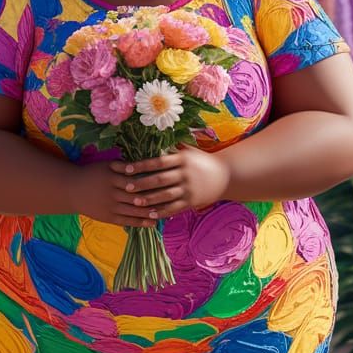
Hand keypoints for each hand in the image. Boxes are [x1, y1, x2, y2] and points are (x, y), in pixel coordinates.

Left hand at [106, 142, 230, 221]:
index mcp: (182, 159)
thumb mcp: (189, 151)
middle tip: (126, 187)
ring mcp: (189, 188)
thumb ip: (171, 148)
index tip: (127, 168)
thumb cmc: (201, 161)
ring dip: (150, 199)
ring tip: (135, 202)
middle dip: (142, 183)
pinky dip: (162, 212)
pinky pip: (175, 208)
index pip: (159, 162)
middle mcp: (186, 173)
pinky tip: (150, 214)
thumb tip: (150, 138)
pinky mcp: (192, 201)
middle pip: (160, 179)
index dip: (142, 165)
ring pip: (166, 195)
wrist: (226, 175)